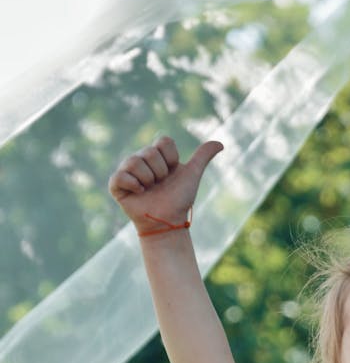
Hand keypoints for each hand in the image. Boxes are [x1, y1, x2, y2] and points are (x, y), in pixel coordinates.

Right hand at [108, 136, 222, 233]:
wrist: (168, 221)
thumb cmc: (179, 199)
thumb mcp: (192, 175)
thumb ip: (203, 157)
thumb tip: (220, 144)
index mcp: (156, 154)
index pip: (164, 141)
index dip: (172, 159)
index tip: (173, 172)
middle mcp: (140, 159)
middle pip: (151, 152)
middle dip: (161, 172)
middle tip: (160, 184)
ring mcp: (127, 171)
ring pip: (135, 162)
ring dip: (148, 180)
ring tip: (150, 190)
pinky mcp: (116, 185)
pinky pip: (120, 176)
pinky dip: (133, 184)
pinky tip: (139, 192)